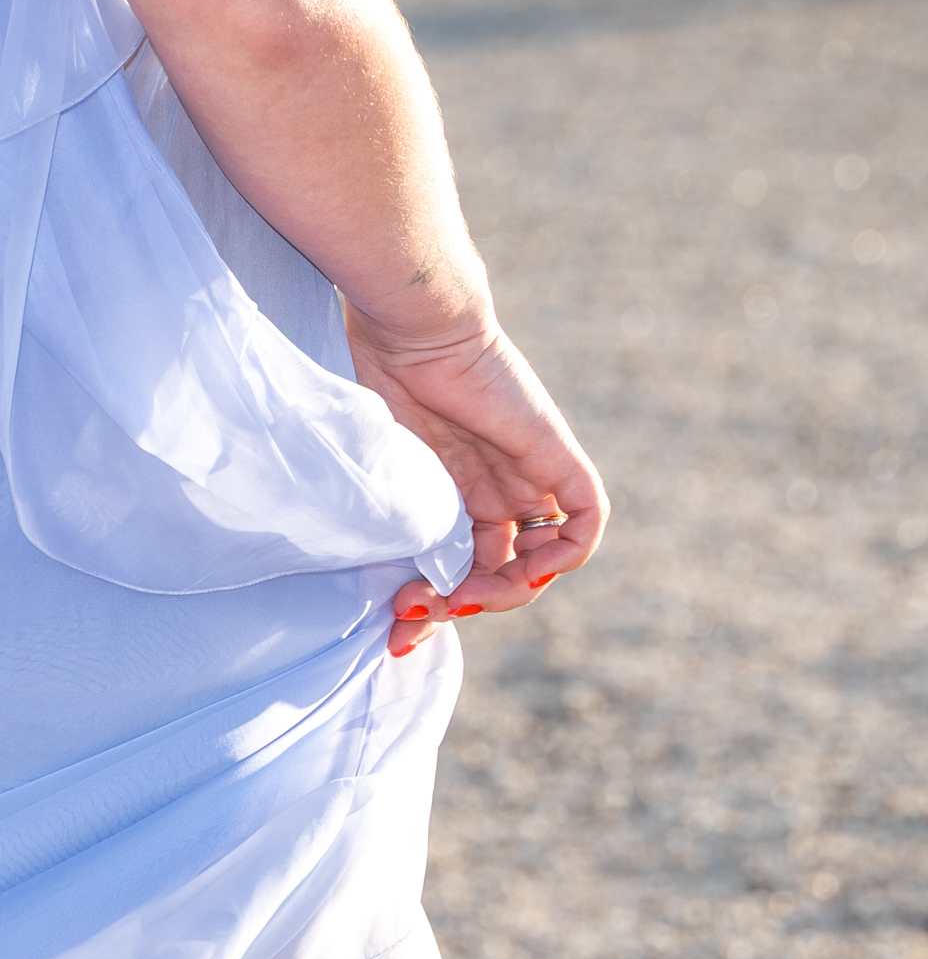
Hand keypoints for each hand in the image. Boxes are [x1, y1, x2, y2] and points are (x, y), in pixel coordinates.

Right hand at [343, 311, 608, 658]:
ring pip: (541, 557)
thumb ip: (392, 530)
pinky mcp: (554, 455)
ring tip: (460, 595)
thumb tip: (392, 600)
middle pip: (498, 571)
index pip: (461, 568)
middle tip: (416, 614)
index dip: (435, 608)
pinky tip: (525, 570)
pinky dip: (566, 553)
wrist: (408, 326)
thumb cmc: (374, 379)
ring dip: (506, 592)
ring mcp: (524, 472)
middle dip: (461, 607)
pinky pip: (585, 518)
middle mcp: (490, 485)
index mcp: (449, 487)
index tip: (397, 632)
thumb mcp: (379, 474)